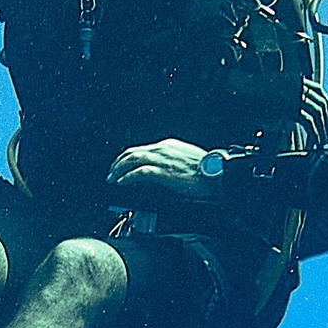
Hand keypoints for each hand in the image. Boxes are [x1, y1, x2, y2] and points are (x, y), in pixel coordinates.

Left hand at [107, 137, 222, 199]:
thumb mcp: (187, 159)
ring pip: (132, 160)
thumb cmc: (206, 169)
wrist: (216, 172)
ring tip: (112, 178)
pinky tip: (122, 182)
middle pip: (132, 152)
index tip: (121, 166)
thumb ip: (174, 160)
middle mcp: (162, 149)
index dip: (128, 158)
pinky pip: (139, 173)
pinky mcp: (162, 171)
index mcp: (168, 145)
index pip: (141, 149)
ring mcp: (161, 159)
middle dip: (117, 163)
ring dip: (118, 170)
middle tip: (110, 173)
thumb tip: (166, 168)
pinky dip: (127, 177)